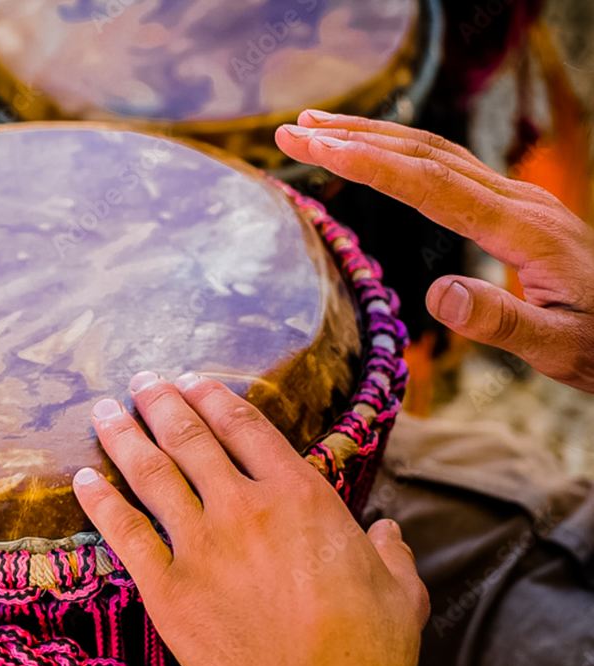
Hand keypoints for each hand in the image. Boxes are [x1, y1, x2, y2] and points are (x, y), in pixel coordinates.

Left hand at [73, 372, 428, 665]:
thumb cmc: (366, 643)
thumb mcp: (398, 587)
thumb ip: (390, 550)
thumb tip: (390, 533)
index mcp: (298, 494)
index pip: (245, 426)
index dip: (215, 397)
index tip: (193, 380)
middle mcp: (244, 505)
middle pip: (190, 437)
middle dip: (161, 402)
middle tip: (143, 381)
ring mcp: (202, 543)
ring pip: (152, 473)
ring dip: (124, 436)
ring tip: (104, 410)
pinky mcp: (169, 586)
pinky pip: (125, 533)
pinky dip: (102, 502)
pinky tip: (84, 480)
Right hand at [276, 112, 593, 392]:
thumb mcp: (560, 347)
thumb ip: (502, 322)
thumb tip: (436, 294)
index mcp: (523, 229)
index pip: (431, 184)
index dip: (369, 163)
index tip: (315, 145)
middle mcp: (516, 200)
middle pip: (424, 153)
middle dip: (354, 136)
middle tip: (294, 129)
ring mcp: (515, 199)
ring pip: (435, 152)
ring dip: (374, 136)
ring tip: (320, 129)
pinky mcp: (511, 208)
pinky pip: (448, 168)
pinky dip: (402, 155)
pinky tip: (378, 157)